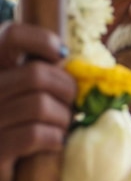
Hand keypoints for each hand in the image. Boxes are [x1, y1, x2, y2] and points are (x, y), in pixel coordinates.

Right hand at [0, 22, 75, 180]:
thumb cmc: (12, 130)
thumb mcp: (19, 95)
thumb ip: (36, 76)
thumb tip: (67, 60)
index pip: (10, 36)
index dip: (41, 40)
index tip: (60, 55)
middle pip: (37, 74)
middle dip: (65, 90)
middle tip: (70, 105)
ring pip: (40, 104)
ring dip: (61, 118)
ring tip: (61, 127)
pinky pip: (35, 134)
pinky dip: (54, 138)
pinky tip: (53, 144)